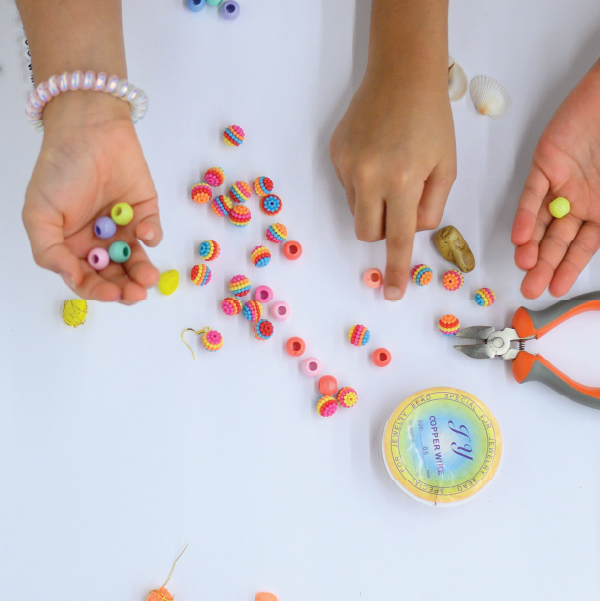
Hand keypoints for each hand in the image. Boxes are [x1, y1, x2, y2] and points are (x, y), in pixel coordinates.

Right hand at [22, 92, 162, 301]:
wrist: (88, 130)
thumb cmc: (58, 169)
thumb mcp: (39, 213)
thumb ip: (50, 251)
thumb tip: (73, 277)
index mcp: (70, 245)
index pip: (86, 278)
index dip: (97, 290)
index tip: (109, 293)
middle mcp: (98, 241)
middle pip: (114, 275)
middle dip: (124, 288)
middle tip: (135, 294)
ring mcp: (122, 228)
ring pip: (136, 260)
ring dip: (143, 272)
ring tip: (148, 278)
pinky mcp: (144, 212)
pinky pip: (151, 233)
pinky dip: (151, 236)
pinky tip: (144, 232)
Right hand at [330, 67, 455, 299]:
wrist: (400, 74)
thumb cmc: (432, 120)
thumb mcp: (447, 167)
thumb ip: (431, 207)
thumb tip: (410, 231)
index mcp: (401, 180)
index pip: (397, 239)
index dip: (395, 270)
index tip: (392, 294)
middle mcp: (367, 177)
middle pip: (367, 232)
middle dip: (384, 231)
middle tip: (401, 203)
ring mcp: (346, 166)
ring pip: (357, 210)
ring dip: (375, 205)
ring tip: (390, 169)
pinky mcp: (334, 155)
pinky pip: (348, 187)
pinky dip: (364, 184)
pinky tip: (376, 157)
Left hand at [512, 62, 599, 298]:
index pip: (581, 247)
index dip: (568, 269)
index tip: (555, 289)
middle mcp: (579, 202)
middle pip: (557, 240)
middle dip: (544, 265)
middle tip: (531, 288)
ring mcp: (561, 185)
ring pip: (541, 222)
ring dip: (532, 245)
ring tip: (524, 266)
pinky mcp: (546, 166)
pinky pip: (534, 195)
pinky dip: (527, 216)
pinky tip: (522, 237)